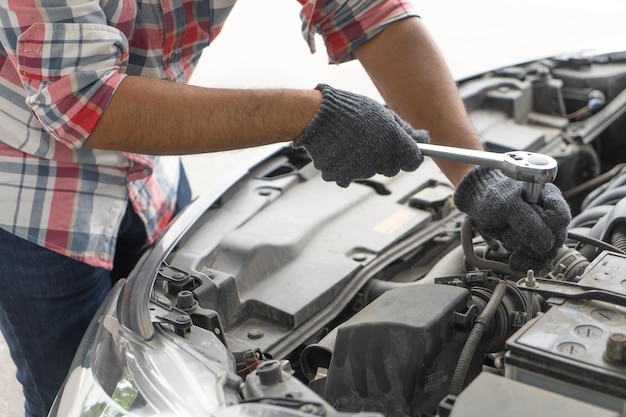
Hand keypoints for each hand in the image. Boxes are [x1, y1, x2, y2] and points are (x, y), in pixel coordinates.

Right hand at [293, 84, 428, 186]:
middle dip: (386, 155)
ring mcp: (360, 172)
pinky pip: (348, 175)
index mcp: (395, 146)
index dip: (410, 154)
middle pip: (391, 167)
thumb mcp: (383, 114)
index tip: (405, 147)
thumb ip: (405, 131)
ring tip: (350, 139)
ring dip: (364, 159)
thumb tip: (423, 139)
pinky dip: (345, 166)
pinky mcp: (341, 177)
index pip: (414, 161)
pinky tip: (339, 149)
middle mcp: (380, 163)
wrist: (317, 116)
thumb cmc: (351, 111)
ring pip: (369, 170)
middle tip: (371, 137)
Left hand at [454, 166, 570, 271]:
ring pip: (549, 253)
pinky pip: (539, 262)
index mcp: (549, 198)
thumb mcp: (507, 205)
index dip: (545, 224)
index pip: (561, 218)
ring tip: (508, 238)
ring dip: (526, 251)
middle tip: (509, 231)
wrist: (480, 201)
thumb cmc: (493, 196)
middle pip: (557, 239)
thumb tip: (546, 244)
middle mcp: (551, 216)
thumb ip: (527, 221)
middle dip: (532, 240)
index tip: (524, 222)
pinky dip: (526, 262)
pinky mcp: (534, 244)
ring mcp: (544, 231)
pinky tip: (514, 258)